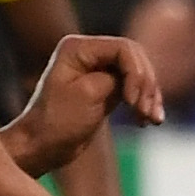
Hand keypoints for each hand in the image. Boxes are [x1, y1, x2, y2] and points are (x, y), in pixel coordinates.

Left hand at [0, 33, 161, 176]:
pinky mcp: (106, 88)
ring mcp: (98, 70)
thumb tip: (140, 76)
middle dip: (145, 85)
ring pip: (138, 74)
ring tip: (152, 120)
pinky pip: (134, 88)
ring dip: (149, 96)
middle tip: (147, 112)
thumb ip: (118, 78)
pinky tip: (147, 120)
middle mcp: (89, 53)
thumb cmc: (58, 121)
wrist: (42, 147)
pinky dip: (144, 103)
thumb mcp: (89, 93)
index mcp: (78, 48)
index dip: (136, 73)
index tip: (133, 102)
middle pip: (135, 59)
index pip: (124, 49)